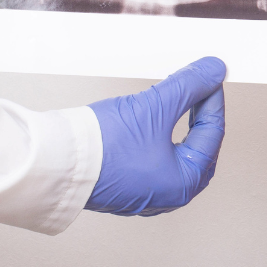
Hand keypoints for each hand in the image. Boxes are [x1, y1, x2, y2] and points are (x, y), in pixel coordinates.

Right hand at [85, 58, 227, 216]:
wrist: (52, 162)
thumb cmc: (100, 147)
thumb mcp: (154, 107)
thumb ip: (188, 86)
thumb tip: (214, 70)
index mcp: (184, 184)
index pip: (212, 133)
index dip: (212, 98)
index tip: (209, 76)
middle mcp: (168, 195)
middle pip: (198, 146)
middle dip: (199, 114)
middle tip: (198, 87)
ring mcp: (146, 193)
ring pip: (176, 152)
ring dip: (180, 124)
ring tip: (178, 99)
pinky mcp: (126, 185)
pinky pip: (155, 158)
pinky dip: (160, 136)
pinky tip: (154, 120)